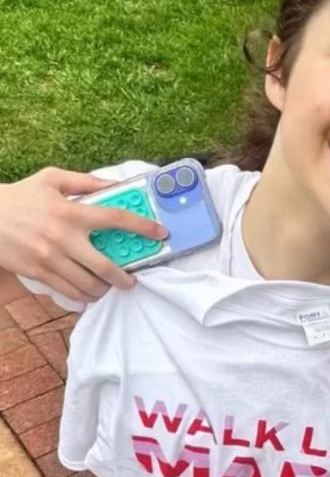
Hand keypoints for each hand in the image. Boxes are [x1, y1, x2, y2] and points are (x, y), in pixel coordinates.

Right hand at [0, 168, 166, 303]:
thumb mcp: (52, 179)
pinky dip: (83, 297)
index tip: (160, 234)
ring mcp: (50, 259)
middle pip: (105, 266)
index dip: (142, 227)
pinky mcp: (39, 273)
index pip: (115, 219)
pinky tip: (89, 294)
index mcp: (71, 212)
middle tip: (131, 280)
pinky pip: (68, 292)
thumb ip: (86, 182)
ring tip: (109, 287)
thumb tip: (116, 185)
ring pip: (88, 285)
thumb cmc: (22, 196)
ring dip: (104, 290)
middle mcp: (63, 238)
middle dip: (124, 278)